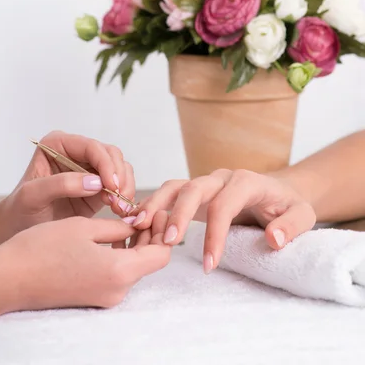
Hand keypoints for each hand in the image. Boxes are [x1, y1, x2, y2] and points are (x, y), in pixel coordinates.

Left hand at [0, 131, 135, 241]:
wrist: (18, 230)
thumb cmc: (19, 211)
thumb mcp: (32, 196)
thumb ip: (61, 184)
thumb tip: (95, 182)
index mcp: (58, 144)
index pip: (91, 146)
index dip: (106, 164)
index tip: (112, 186)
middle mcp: (76, 152)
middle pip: (110, 154)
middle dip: (119, 176)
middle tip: (119, 201)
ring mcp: (89, 169)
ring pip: (120, 167)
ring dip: (125, 186)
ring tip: (120, 209)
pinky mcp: (98, 186)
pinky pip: (120, 184)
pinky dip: (124, 195)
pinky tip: (120, 210)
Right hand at [0, 217, 170, 320]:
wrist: (9, 278)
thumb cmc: (43, 248)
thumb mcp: (86, 227)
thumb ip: (119, 226)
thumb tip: (139, 222)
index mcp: (119, 272)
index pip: (162, 254)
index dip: (162, 230)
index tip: (155, 210)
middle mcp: (117, 291)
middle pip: (150, 262)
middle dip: (150, 235)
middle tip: (143, 210)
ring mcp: (105, 298)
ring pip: (134, 267)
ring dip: (136, 244)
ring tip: (127, 219)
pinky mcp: (93, 298)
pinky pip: (118, 275)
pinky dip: (121, 255)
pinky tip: (111, 235)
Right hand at [132, 169, 315, 271]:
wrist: (279, 192)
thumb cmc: (288, 206)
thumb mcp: (303, 215)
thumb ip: (292, 226)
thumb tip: (273, 240)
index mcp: (247, 182)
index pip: (225, 204)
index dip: (216, 234)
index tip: (211, 265)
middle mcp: (222, 178)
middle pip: (194, 188)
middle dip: (179, 214)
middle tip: (168, 242)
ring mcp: (206, 183)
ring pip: (176, 186)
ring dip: (157, 204)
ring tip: (139, 226)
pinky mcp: (196, 193)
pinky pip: (170, 194)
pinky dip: (153, 205)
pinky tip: (138, 222)